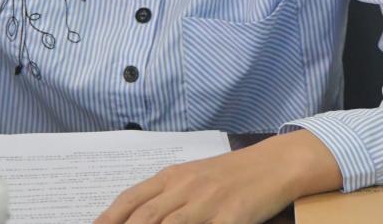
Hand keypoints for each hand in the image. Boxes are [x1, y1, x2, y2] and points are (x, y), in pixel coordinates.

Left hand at [94, 130, 341, 223]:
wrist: (273, 164)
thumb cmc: (229, 175)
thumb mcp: (193, 179)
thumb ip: (166, 197)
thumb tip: (135, 216)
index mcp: (173, 178)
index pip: (131, 200)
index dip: (109, 218)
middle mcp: (186, 188)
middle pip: (145, 217)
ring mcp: (208, 203)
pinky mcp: (231, 217)